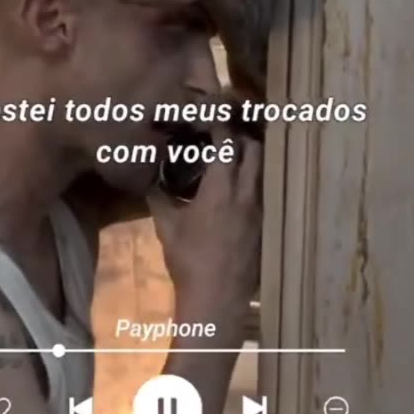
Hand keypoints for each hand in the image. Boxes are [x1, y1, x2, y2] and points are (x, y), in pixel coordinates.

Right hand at [148, 128, 262, 317]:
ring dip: (250, 160)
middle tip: (225, 138)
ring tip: (232, 160)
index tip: (212, 118)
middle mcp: (247, 193)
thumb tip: (148, 182)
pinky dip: (253, 183)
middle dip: (242, 138)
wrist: (217, 295)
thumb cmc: (188, 259)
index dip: (221, 127)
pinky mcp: (265, 225)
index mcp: (221, 188)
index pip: (227, 144)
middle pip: (255, 151)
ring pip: (263, 171)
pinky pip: (264, 192)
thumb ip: (158, 200)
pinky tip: (238, 191)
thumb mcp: (167, 227)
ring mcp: (260, 210)